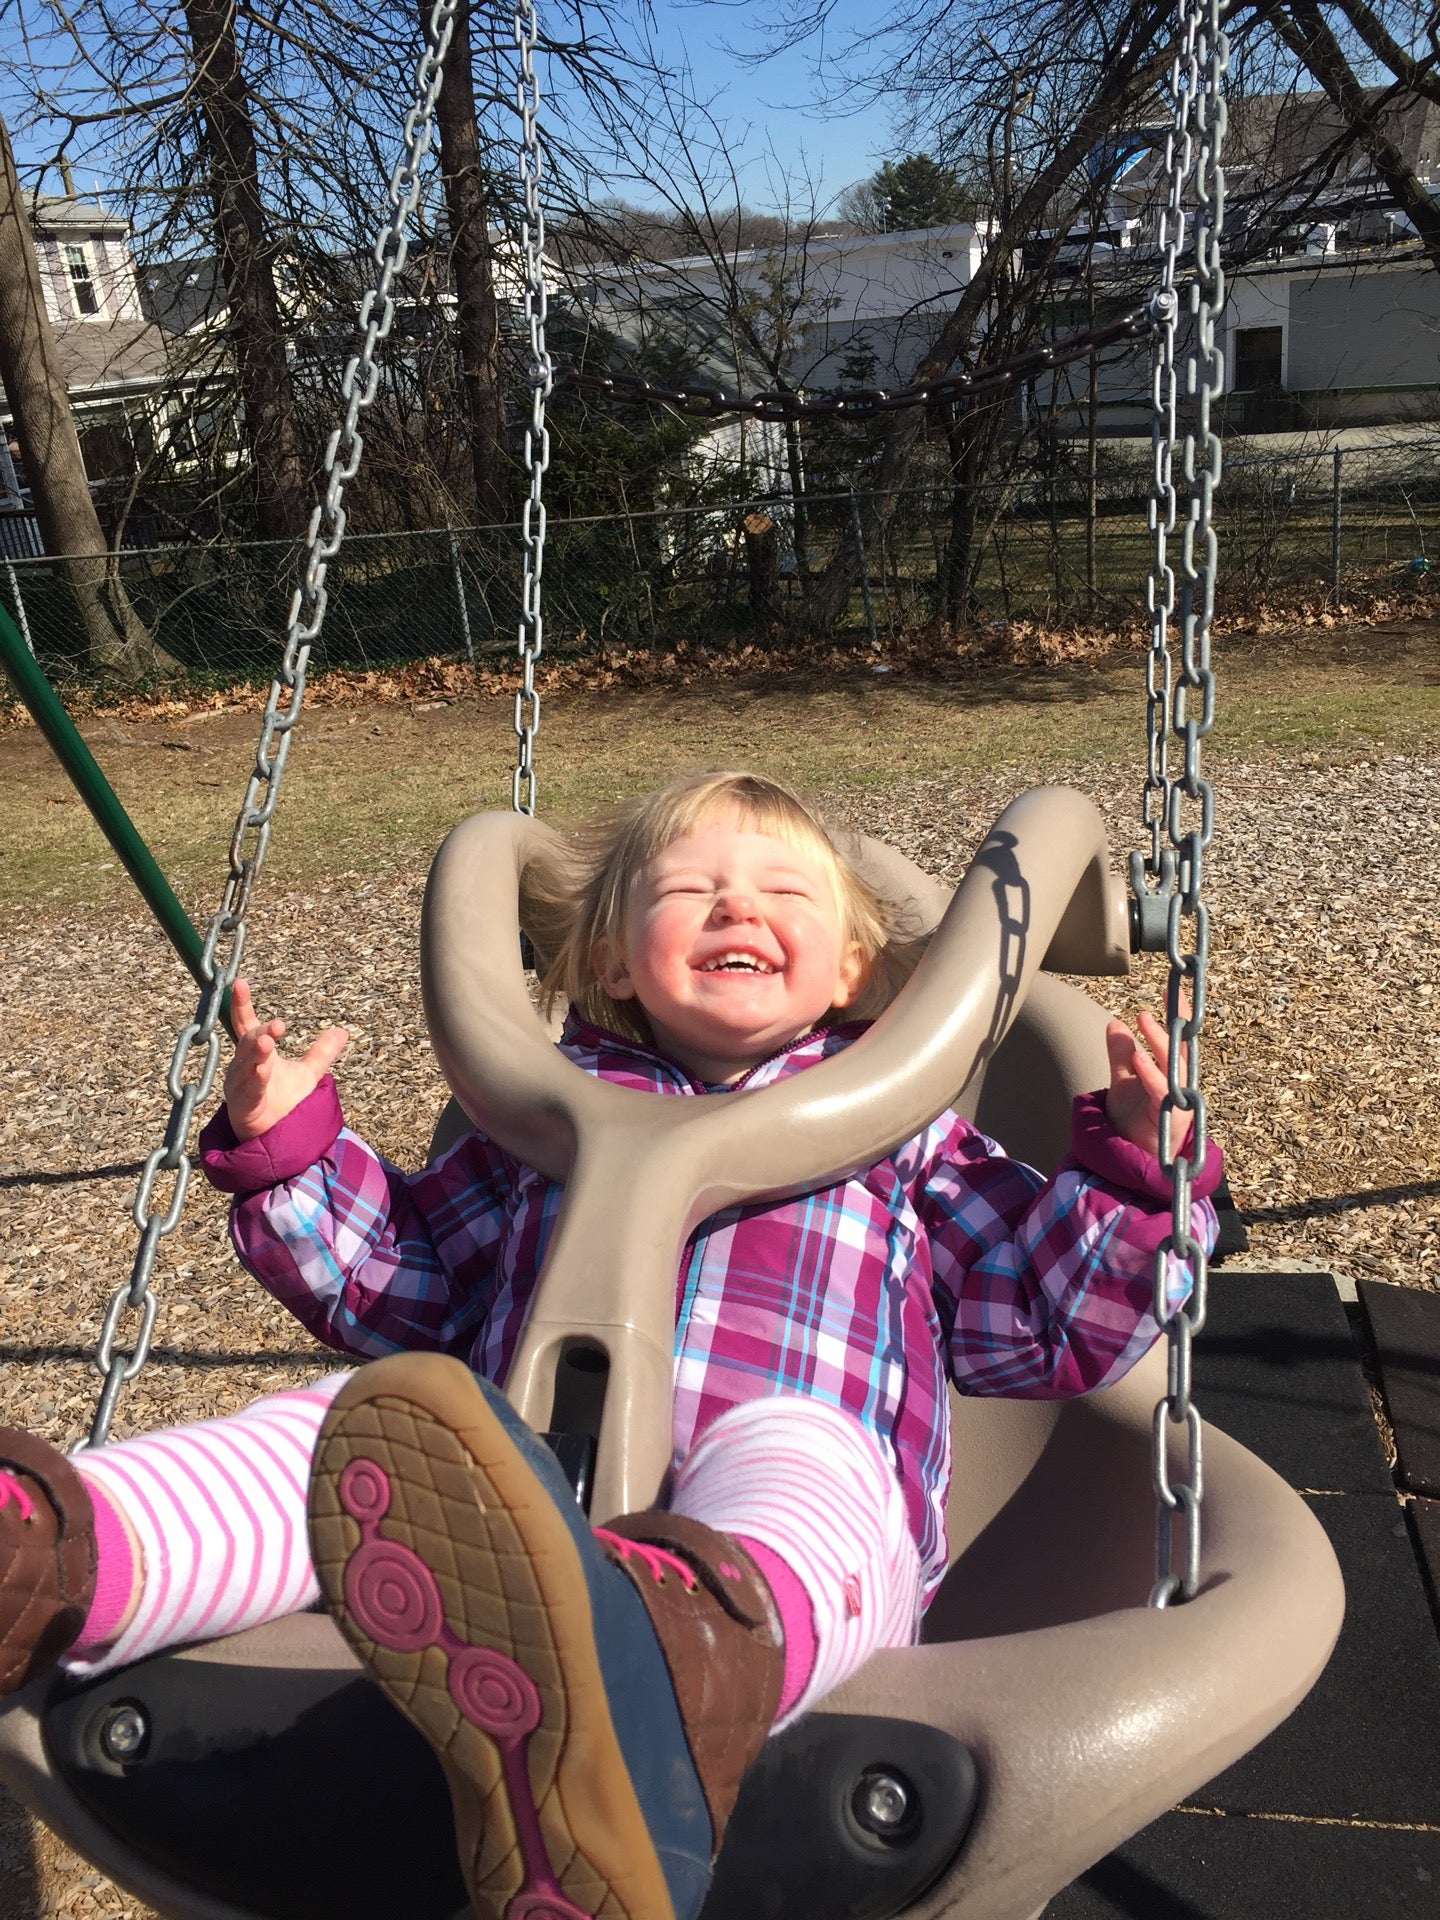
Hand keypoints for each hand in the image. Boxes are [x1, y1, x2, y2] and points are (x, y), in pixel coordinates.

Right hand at [223, 978, 349, 1142]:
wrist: (276, 1137)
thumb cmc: (284, 1102)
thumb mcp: (308, 1073)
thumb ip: (322, 1052)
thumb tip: (342, 1030)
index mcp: (256, 1053)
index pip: (247, 1023)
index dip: (242, 1004)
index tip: (239, 982)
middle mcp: (244, 1066)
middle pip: (249, 1042)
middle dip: (261, 1032)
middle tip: (278, 1025)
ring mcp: (240, 1086)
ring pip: (245, 1064)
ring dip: (256, 1052)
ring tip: (268, 1040)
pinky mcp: (243, 1107)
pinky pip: (247, 1091)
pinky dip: (254, 1079)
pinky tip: (261, 1070)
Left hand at [1105, 1004, 1192, 1160]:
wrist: (1131, 1155)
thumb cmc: (1133, 1119)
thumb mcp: (1122, 1080)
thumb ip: (1120, 1055)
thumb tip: (1114, 1023)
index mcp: (1172, 1071)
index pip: (1177, 1038)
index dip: (1177, 1015)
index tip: (1170, 991)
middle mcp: (1180, 1082)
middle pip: (1180, 1048)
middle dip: (1171, 1022)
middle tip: (1151, 1003)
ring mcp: (1179, 1100)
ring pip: (1174, 1065)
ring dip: (1159, 1041)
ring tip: (1144, 1019)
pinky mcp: (1172, 1117)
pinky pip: (1162, 1091)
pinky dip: (1151, 1074)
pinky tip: (1139, 1057)